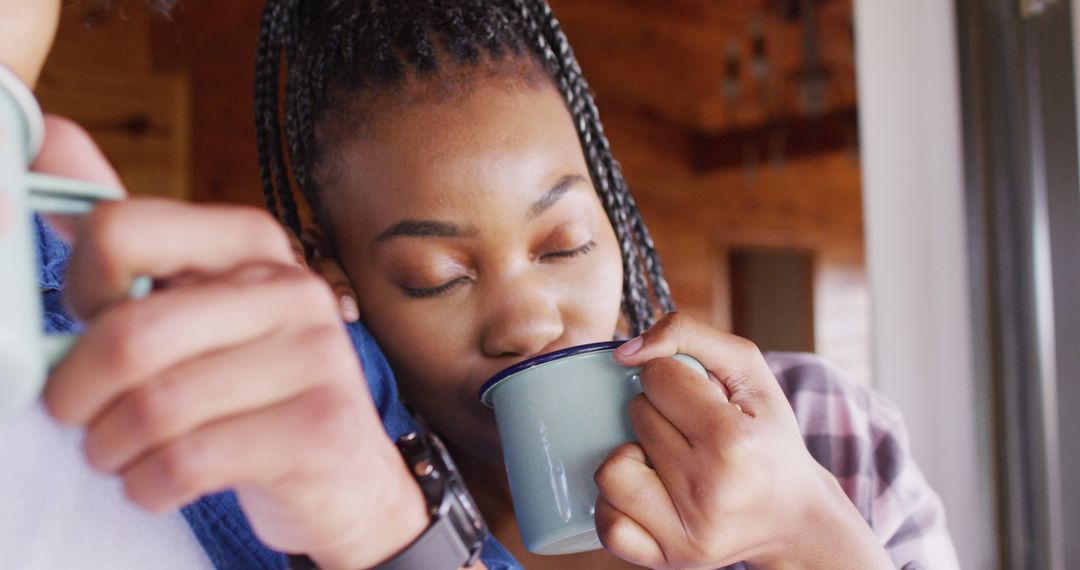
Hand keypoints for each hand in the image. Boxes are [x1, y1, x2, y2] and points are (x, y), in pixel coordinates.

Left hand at [36, 121, 428, 568]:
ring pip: (153, 408)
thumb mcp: (194, 302)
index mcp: (252, 241)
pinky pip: (188, 462)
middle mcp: (292, 287)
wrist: (342, 468)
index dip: (76, 289)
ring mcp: (316, 357)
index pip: (120, 231)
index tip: (87, 323)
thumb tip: (49, 134)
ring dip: (109, 448)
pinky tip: (155, 482)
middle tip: (74, 414)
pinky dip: (147, 485)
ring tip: (117, 453)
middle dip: (74, 391)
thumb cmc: (249, 384)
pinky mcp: (319, 428)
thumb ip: (126, 232)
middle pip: (128, 335)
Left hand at [594, 313, 891, 569]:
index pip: (658, 377)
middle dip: (660, 413)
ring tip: (667, 461)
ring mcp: (686, 533)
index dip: (676, 378)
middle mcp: (709, 492)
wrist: (794, 517)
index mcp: (734, 442)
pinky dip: (617, 504)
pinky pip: (607, 523)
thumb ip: (688, 334)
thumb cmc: (767, 436)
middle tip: (693, 431)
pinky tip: (648, 493)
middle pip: (637, 416)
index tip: (703, 397)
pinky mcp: (668, 560)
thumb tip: (623, 352)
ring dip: (632, 456)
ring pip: (611, 470)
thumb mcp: (748, 370)